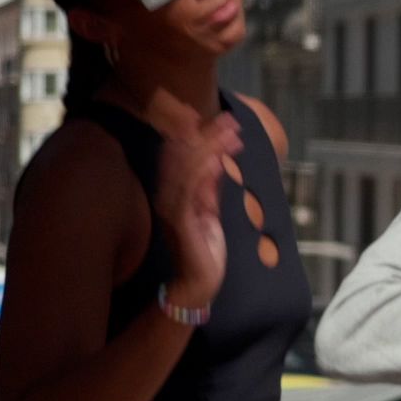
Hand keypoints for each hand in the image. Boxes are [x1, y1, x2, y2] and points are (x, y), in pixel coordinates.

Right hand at [155, 113, 241, 307]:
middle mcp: (169, 196)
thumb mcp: (209, 211)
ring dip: (210, 149)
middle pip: (185, 157)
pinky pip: (190, 195)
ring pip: (188, 170)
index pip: (185, 156)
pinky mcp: (181, 223)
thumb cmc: (203, 248)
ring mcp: (173, 209)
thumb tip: (216, 162)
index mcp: (175, 192)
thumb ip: (211, 188)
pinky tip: (215, 161)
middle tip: (231, 118)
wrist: (198, 282)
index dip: (202, 135)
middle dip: (208, 135)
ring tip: (231, 133)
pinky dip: (202, 176)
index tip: (224, 118)